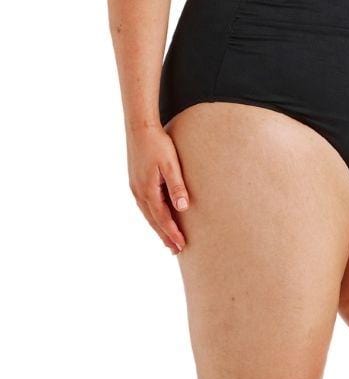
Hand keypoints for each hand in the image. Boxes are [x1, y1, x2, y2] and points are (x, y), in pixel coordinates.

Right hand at [126, 124, 189, 254]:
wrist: (140, 128)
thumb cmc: (157, 144)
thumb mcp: (170, 164)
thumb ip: (176, 186)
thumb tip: (183, 208)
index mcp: (148, 190)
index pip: (162, 218)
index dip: (172, 232)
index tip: (181, 245)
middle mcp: (139, 192)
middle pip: (153, 220)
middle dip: (165, 235)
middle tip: (175, 250)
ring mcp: (136, 188)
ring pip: (148, 214)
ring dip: (158, 227)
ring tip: (168, 240)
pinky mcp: (136, 182)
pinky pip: (145, 205)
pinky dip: (152, 216)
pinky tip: (157, 217)